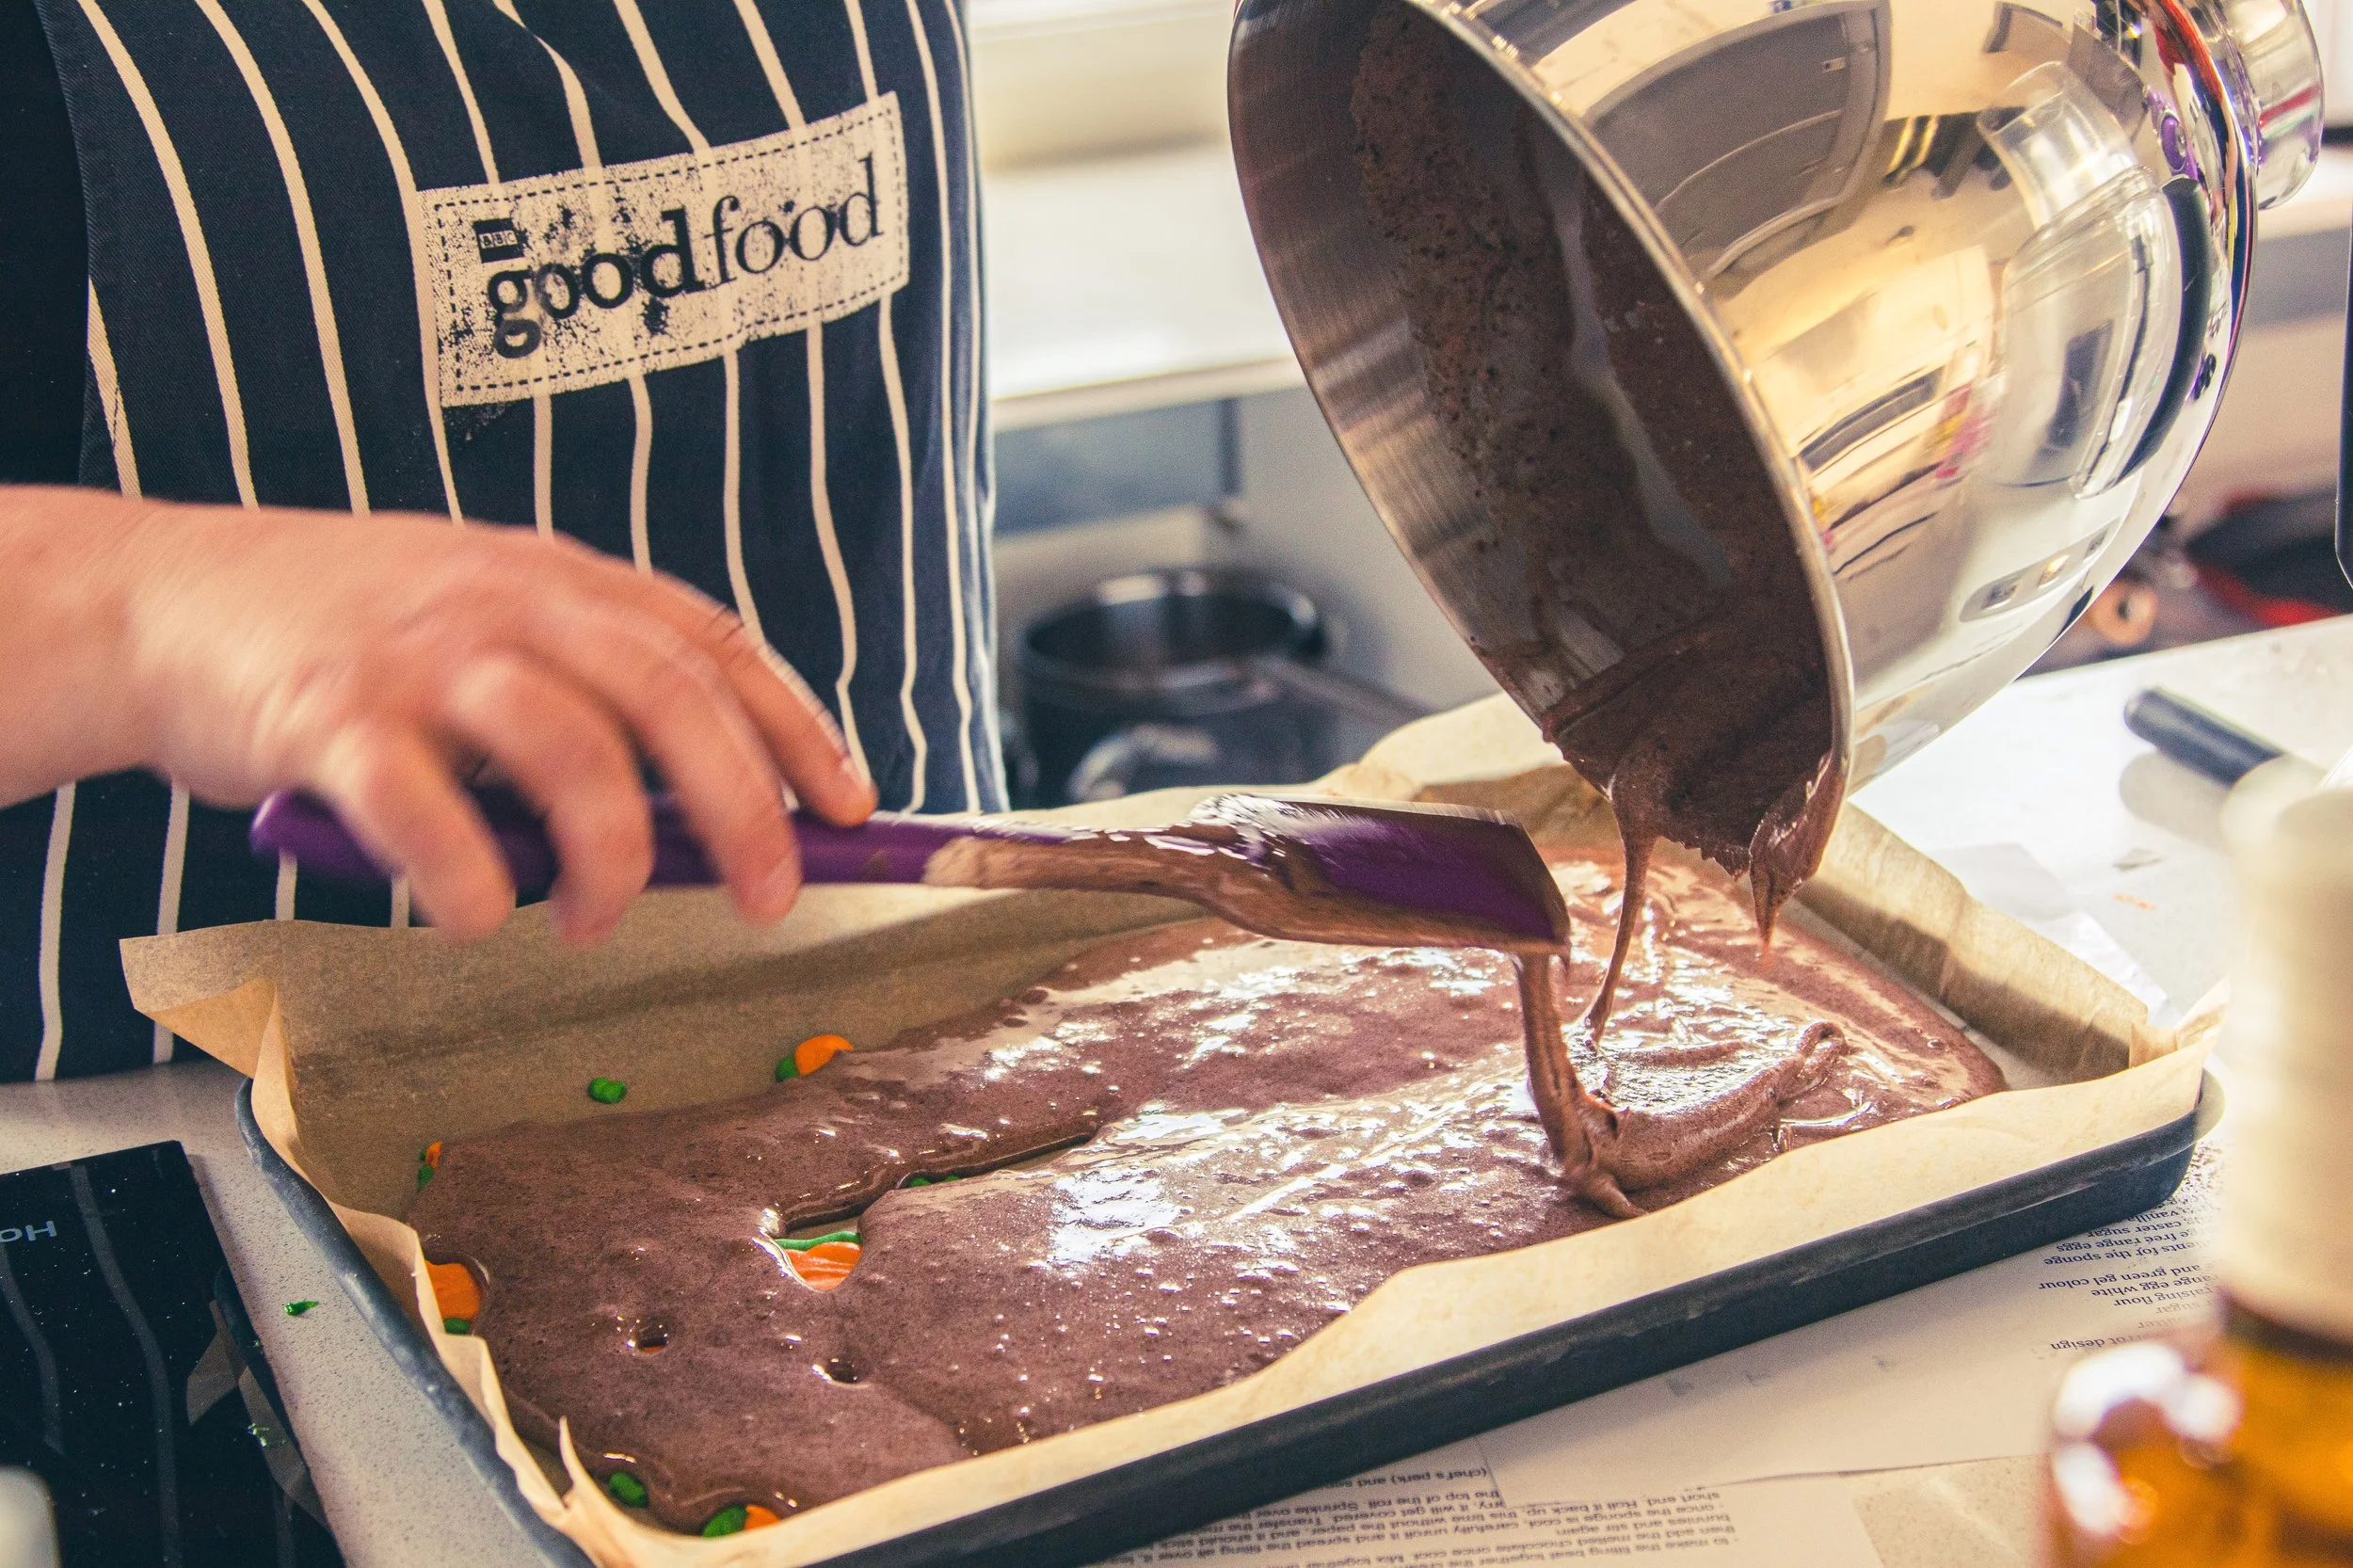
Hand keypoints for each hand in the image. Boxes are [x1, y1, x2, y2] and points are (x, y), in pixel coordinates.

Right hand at [0, 487, 874, 942]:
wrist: (173, 599)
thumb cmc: (358, 633)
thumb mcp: (492, 620)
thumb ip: (590, 694)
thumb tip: (706, 815)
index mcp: (564, 583)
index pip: (714, 648)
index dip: (796, 728)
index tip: (849, 807)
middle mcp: (510, 605)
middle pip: (669, 697)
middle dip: (742, 805)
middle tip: (770, 897)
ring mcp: (425, 657)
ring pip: (568, 746)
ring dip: (609, 853)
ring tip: (596, 922)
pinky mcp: (335, 716)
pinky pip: (424, 807)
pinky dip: (467, 877)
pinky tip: (478, 918)